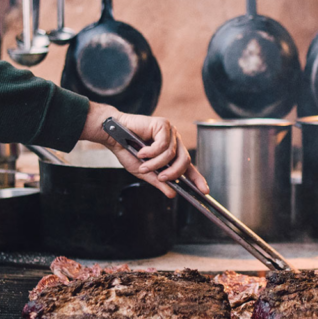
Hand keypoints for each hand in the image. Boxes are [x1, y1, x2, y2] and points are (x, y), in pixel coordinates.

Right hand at [81, 102, 208, 198]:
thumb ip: (158, 181)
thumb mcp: (144, 172)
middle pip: (184, 160)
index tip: (205, 191)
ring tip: (143, 163)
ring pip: (172, 154)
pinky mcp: (163, 124)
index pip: (188, 167)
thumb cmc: (127, 151)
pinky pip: (163, 144)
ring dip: (156, 163)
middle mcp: (174, 141)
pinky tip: (141, 151)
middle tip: (161, 178)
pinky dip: (151, 151)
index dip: (197, 179)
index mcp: (171, 153)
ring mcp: (170, 132)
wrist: (112, 136)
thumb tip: (172, 194)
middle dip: (173, 173)